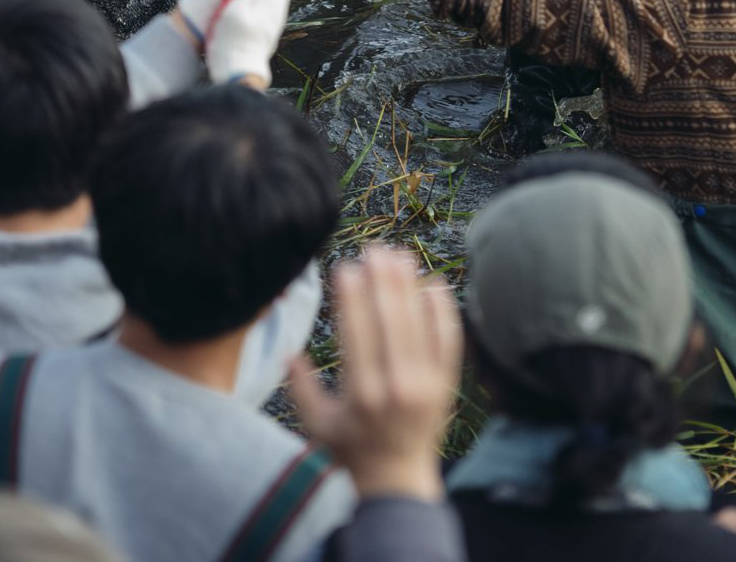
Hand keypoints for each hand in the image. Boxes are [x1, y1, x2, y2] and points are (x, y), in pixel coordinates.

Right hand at [289, 246, 461, 500]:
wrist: (397, 484)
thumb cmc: (349, 455)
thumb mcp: (316, 425)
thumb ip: (300, 387)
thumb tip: (286, 349)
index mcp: (361, 394)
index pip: (357, 333)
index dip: (351, 296)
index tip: (346, 267)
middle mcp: (396, 387)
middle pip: (390, 321)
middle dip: (382, 280)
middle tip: (374, 250)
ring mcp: (426, 386)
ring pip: (419, 325)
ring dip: (410, 287)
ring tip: (400, 256)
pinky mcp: (445, 386)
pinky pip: (449, 342)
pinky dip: (443, 312)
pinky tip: (434, 285)